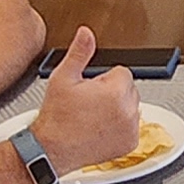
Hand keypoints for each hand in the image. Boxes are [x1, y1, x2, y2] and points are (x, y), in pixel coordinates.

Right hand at [32, 27, 140, 181]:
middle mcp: (128, 111)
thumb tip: (86, 33)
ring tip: (93, 116)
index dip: (103, 79)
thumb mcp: (63, 78)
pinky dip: (120, 127)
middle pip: (128, 89)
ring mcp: (130, 129)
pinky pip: (131, 126)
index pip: (122, 72)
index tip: (90, 89)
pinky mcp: (130, 143)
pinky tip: (100, 128)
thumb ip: (79, 53)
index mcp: (116, 91)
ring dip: (118, 108)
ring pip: (131, 107)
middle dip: (112, 92)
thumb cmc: (56, 117)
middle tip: (89, 103)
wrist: (51, 149)